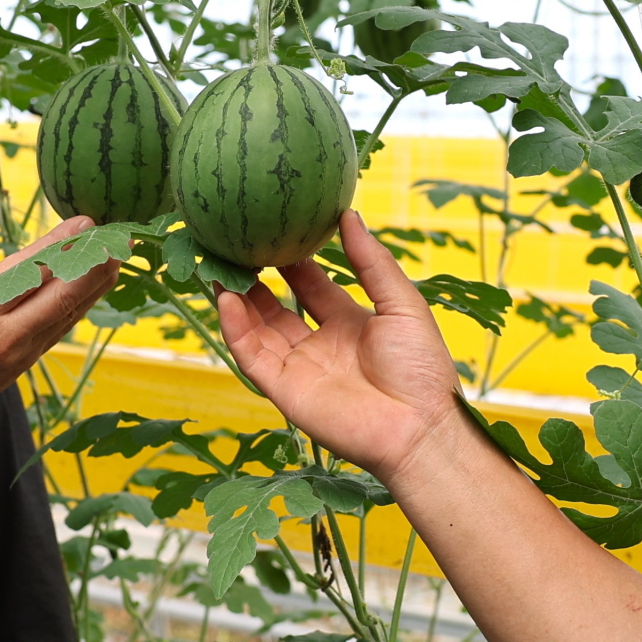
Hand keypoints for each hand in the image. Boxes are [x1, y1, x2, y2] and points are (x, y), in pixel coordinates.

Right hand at [0, 206, 117, 440]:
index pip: (27, 271)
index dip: (59, 245)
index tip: (84, 221)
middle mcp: (2, 336)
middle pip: (60, 294)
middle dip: (92, 264)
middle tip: (119, 237)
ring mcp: (15, 355)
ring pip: (65, 316)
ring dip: (93, 287)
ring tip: (118, 259)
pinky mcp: (19, 368)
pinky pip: (56, 333)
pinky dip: (76, 310)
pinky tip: (91, 293)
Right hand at [215, 214, 466, 482]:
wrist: (419, 427)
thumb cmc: (422, 368)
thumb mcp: (401, 303)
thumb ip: (372, 261)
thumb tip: (349, 215)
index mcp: (349, 323)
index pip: (311, 286)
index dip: (291, 260)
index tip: (274, 229)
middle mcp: (320, 345)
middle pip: (276, 307)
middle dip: (255, 277)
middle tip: (236, 245)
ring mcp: (299, 368)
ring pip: (256, 329)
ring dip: (236, 299)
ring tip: (219, 265)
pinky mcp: (284, 390)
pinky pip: (251, 356)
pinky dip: (235, 329)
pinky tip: (225, 299)